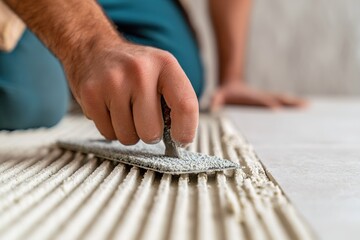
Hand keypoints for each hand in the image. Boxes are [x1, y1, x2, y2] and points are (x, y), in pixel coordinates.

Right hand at [63, 40, 198, 144]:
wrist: (95, 49)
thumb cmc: (135, 68)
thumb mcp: (163, 72)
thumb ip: (176, 101)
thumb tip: (181, 139)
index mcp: (165, 64)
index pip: (185, 106)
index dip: (185, 131)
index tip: (180, 139)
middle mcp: (140, 70)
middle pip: (152, 131)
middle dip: (149, 133)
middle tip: (143, 116)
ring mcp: (113, 82)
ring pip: (128, 137)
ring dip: (129, 131)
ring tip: (125, 109)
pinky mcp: (91, 94)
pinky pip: (108, 134)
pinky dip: (111, 128)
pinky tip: (110, 108)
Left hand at [211, 81, 306, 109]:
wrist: (232, 83)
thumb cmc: (225, 93)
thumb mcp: (218, 95)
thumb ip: (216, 100)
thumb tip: (212, 106)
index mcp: (250, 97)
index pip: (260, 101)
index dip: (267, 104)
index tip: (276, 109)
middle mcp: (261, 96)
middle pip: (276, 98)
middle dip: (287, 102)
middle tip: (301, 105)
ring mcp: (267, 97)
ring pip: (283, 98)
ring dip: (294, 102)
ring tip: (307, 105)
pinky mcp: (270, 98)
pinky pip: (283, 100)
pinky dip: (294, 103)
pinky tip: (305, 106)